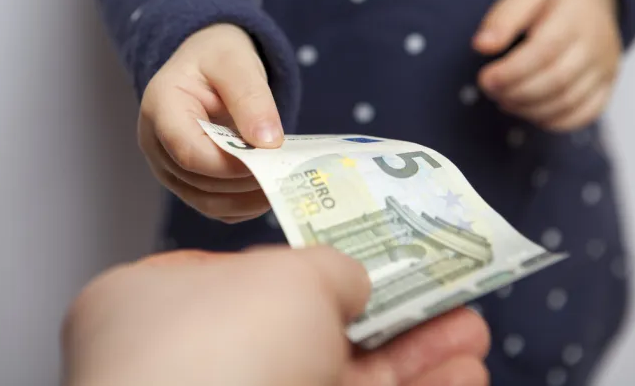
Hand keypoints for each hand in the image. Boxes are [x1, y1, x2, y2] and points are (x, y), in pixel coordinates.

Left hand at [62, 246, 489, 385]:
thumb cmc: (226, 348)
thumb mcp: (290, 277)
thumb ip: (330, 270)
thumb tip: (350, 286)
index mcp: (163, 301)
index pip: (239, 275)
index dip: (305, 267)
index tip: (364, 260)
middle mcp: (195, 361)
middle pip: (307, 330)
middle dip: (385, 314)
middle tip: (443, 297)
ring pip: (340, 379)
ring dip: (413, 359)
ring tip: (472, 335)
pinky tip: (463, 375)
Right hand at [138, 24, 282, 222]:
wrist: (207, 62)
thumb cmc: (217, 57)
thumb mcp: (236, 62)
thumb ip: (251, 98)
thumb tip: (268, 142)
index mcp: (160, 107)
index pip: (188, 151)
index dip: (229, 164)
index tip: (269, 158)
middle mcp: (155, 143)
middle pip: (198, 181)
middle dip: (244, 182)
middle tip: (287, 174)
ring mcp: (168, 167)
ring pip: (205, 201)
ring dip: (247, 200)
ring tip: (284, 184)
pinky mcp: (186, 182)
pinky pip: (213, 206)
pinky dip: (242, 206)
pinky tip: (269, 191)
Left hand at [472, 0, 622, 131]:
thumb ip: (502, 17)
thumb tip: (481, 46)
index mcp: (576, 15)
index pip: (544, 52)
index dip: (511, 72)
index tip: (484, 78)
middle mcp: (598, 44)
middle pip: (556, 80)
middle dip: (516, 92)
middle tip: (490, 91)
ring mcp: (607, 67)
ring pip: (569, 101)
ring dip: (530, 109)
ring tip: (505, 100)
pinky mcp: (608, 84)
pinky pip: (586, 113)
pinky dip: (555, 121)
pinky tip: (531, 111)